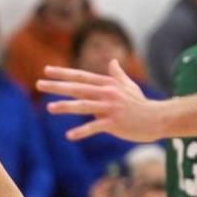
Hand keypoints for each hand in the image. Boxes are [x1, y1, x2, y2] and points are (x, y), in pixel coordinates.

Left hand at [37, 60, 163, 142]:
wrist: (158, 118)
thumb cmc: (141, 104)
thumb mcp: (129, 86)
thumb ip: (118, 74)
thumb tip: (112, 60)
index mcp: (107, 84)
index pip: (80, 77)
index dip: (63, 73)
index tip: (46, 71)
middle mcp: (107, 93)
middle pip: (77, 88)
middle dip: (57, 86)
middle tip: (39, 84)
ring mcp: (110, 107)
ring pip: (84, 106)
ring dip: (66, 107)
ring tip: (49, 108)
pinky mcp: (115, 122)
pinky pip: (95, 127)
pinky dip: (82, 131)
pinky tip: (69, 136)